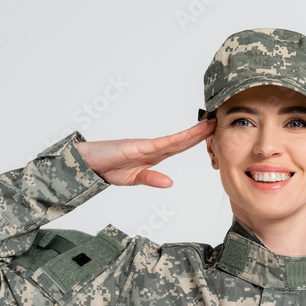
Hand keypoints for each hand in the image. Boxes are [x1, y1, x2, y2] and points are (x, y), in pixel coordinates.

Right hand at [73, 119, 215, 187]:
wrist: (87, 164)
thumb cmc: (107, 168)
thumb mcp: (133, 179)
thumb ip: (152, 179)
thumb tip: (170, 183)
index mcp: (154, 155)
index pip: (180, 147)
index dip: (196, 140)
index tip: (211, 134)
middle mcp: (152, 148)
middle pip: (181, 140)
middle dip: (200, 132)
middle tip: (217, 122)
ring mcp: (145, 146)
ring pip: (174, 139)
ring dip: (192, 133)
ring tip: (208, 124)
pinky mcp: (136, 146)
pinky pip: (159, 144)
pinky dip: (174, 141)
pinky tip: (187, 137)